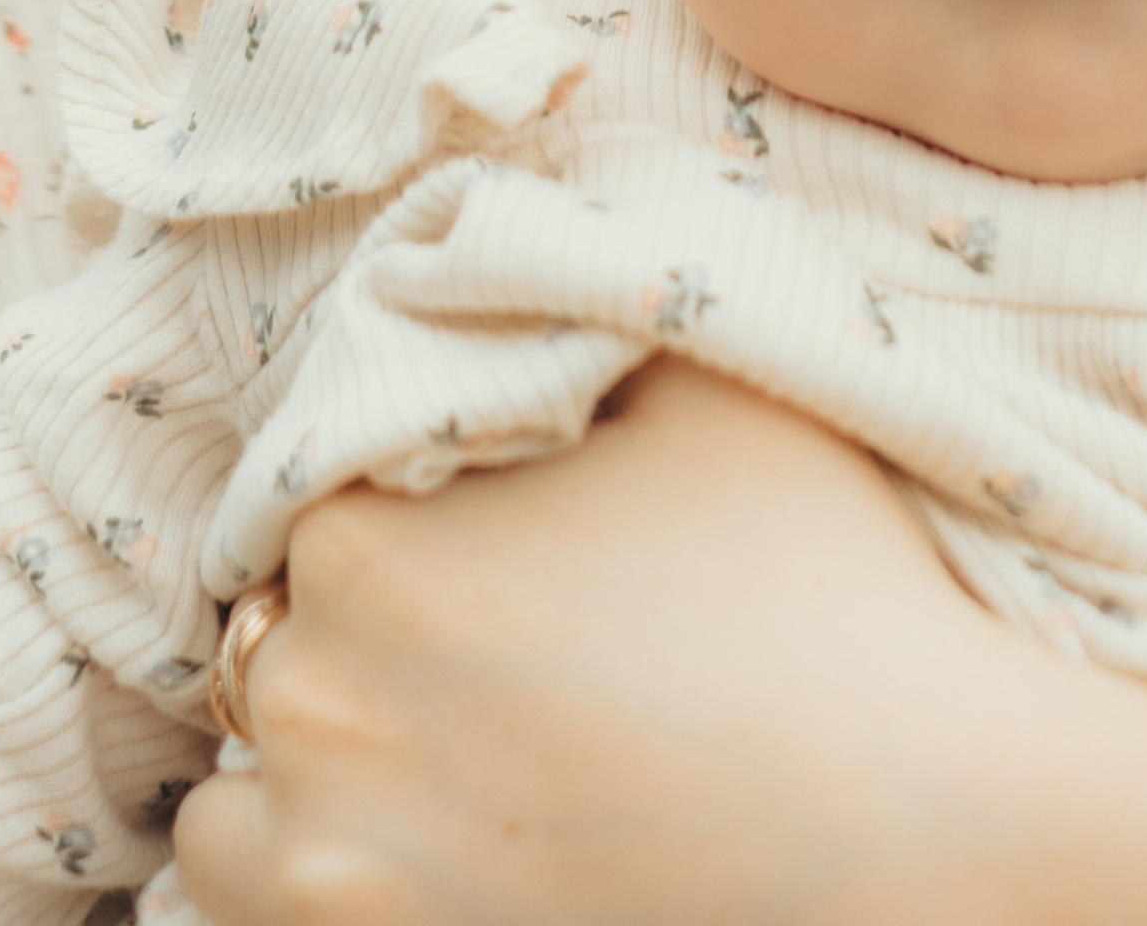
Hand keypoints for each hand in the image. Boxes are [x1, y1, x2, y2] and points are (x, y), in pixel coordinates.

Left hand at [176, 362, 986, 925]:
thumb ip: (568, 316)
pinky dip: (308, 877)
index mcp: (364, 543)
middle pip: (273, 640)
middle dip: (357, 629)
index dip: (393, 497)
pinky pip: (250, 911)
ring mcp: (332, 864)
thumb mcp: (703, 379)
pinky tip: (412, 844)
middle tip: (482, 639)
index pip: (305, 490)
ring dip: (301, 770)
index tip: (474, 527)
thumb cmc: (815, 590)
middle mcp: (313, 703)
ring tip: (426, 755)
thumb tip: (498, 283)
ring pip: (231, 802)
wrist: (914, 823)